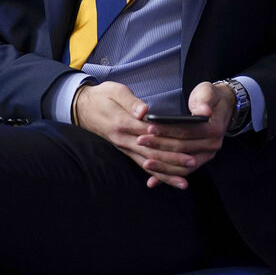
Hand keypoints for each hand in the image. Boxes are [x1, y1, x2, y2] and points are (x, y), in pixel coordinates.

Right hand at [73, 82, 196, 189]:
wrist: (82, 107)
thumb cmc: (102, 97)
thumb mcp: (115, 92)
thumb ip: (131, 102)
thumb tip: (143, 111)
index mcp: (123, 124)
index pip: (149, 134)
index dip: (167, 139)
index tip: (185, 142)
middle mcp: (124, 140)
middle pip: (151, 154)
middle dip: (173, 160)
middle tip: (193, 162)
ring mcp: (125, 148)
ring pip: (148, 165)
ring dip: (167, 174)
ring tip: (184, 182)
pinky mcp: (126, 151)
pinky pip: (142, 166)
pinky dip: (156, 176)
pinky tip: (169, 182)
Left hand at [137, 81, 235, 188]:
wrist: (221, 107)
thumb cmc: (209, 97)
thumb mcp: (207, 92)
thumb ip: (204, 101)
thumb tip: (204, 111)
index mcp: (213, 129)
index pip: (187, 132)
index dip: (168, 131)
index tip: (149, 128)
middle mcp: (212, 145)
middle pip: (182, 149)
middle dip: (160, 146)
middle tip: (139, 141)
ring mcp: (206, 155)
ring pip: (183, 165)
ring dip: (163, 166)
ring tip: (145, 163)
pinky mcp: (199, 160)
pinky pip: (183, 171)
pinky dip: (168, 176)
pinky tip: (152, 182)